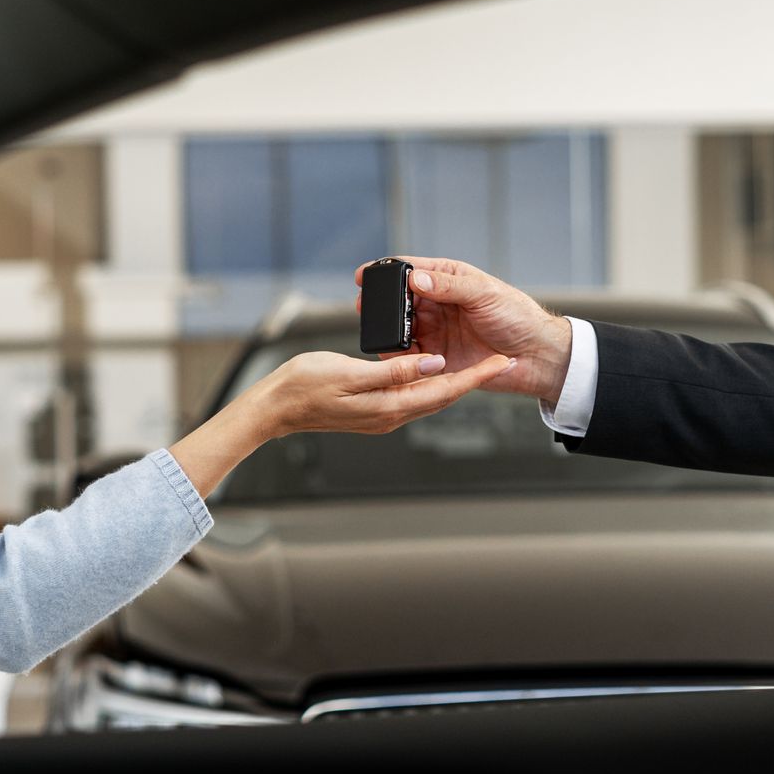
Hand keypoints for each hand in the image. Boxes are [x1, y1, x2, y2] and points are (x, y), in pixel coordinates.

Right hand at [168, 349, 512, 496]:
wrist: (272, 408)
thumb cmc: (303, 387)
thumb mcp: (350, 373)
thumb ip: (394, 370)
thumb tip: (432, 364)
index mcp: (389, 406)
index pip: (444, 391)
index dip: (475, 376)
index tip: (500, 361)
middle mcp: (390, 414)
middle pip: (442, 395)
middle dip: (472, 378)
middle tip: (499, 359)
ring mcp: (381, 413)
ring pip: (427, 394)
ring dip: (452, 379)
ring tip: (476, 360)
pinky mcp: (371, 407)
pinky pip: (409, 392)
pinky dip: (426, 378)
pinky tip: (431, 365)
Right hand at [354, 257, 572, 405]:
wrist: (537, 356)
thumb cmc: (518, 317)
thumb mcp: (485, 294)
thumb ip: (449, 287)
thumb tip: (416, 280)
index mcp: (449, 280)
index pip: (411, 270)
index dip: (386, 271)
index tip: (365, 274)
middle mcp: (439, 304)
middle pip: (400, 301)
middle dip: (381, 304)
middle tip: (366, 308)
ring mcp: (437, 331)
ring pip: (401, 329)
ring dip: (390, 331)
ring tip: (380, 333)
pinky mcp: (439, 357)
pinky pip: (411, 357)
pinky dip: (400, 357)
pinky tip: (396, 356)